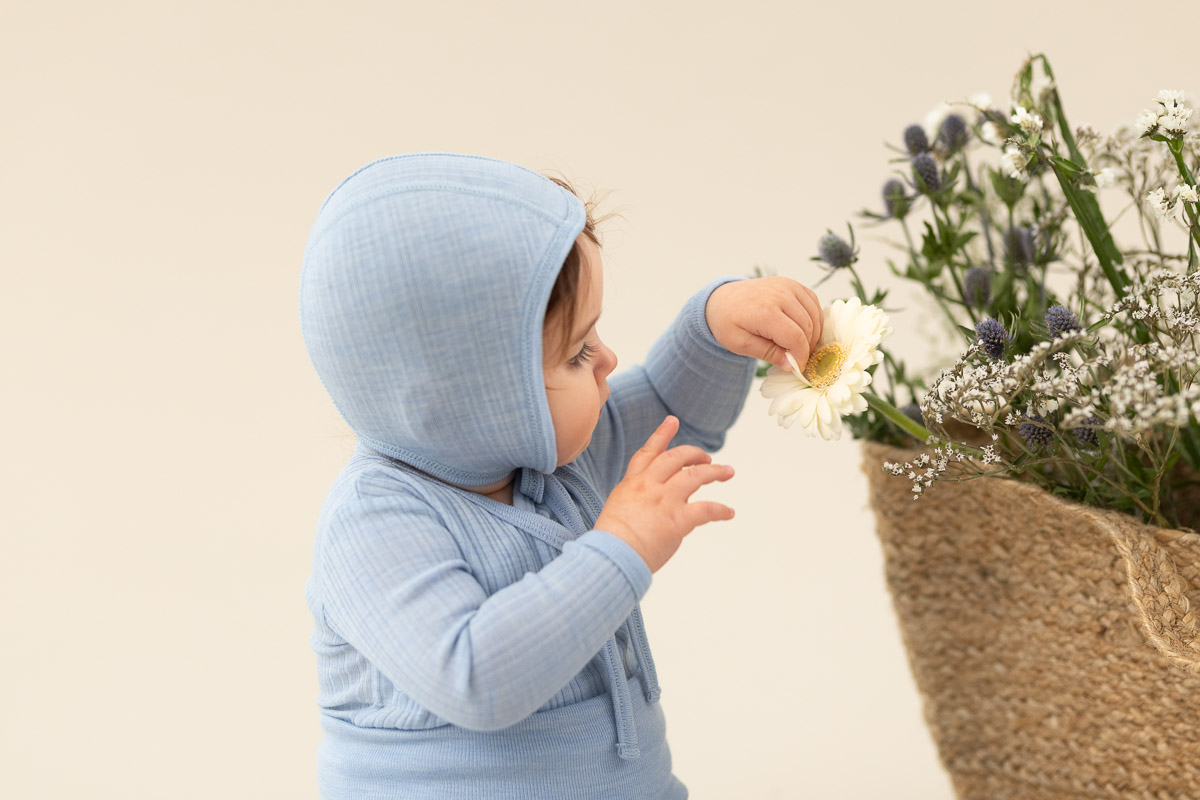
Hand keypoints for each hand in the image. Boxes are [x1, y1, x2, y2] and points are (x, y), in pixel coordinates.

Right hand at [595, 416, 734, 572]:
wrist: (612, 555)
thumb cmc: (612, 542)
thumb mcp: (618, 510)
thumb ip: (636, 502)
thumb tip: (652, 510)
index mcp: (632, 483)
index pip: (649, 453)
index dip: (662, 435)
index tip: (672, 421)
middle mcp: (649, 486)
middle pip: (676, 458)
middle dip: (694, 454)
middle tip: (707, 457)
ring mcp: (665, 501)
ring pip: (696, 475)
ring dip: (715, 472)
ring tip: (727, 472)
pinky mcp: (678, 520)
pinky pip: (707, 509)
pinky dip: (721, 510)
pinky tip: (729, 513)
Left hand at [705, 276, 822, 371]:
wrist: (723, 299)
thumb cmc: (728, 322)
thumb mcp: (740, 344)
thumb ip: (768, 353)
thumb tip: (791, 364)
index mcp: (764, 311)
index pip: (795, 337)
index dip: (801, 356)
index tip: (798, 368)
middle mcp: (779, 294)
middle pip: (807, 327)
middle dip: (806, 347)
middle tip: (796, 359)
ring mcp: (788, 286)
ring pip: (814, 316)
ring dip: (813, 334)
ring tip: (798, 346)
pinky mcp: (794, 284)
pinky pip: (814, 303)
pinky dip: (814, 319)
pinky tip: (803, 330)